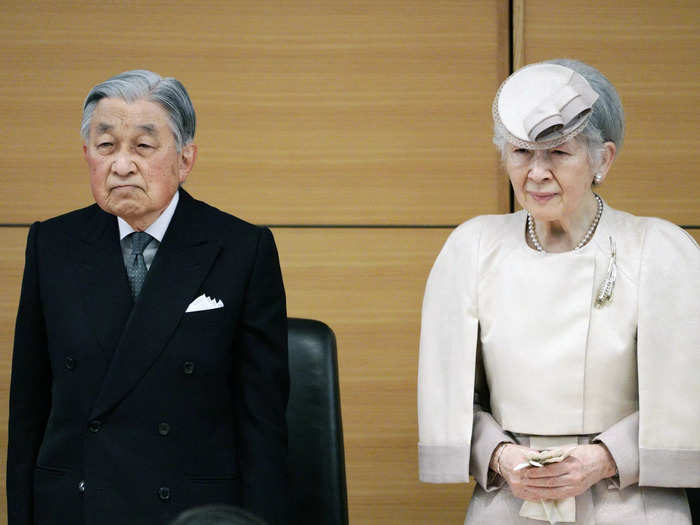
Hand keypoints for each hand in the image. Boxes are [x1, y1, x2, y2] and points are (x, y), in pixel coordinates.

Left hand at [498, 444, 616, 500]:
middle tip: (524, 479)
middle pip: (550, 482)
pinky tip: (540, 493)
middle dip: (535, 482)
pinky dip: (548, 495)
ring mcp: (575, 486)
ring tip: (528, 487)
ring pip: (553, 491)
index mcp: (571, 465)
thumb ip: (552, 455)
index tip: (527, 471)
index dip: (536, 472)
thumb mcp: (568, 450)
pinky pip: (560, 495)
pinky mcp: (576, 491)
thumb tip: (536, 457)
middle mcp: (573, 477)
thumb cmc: (584, 453)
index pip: (549, 470)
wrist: (601, 462)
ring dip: (539, 490)